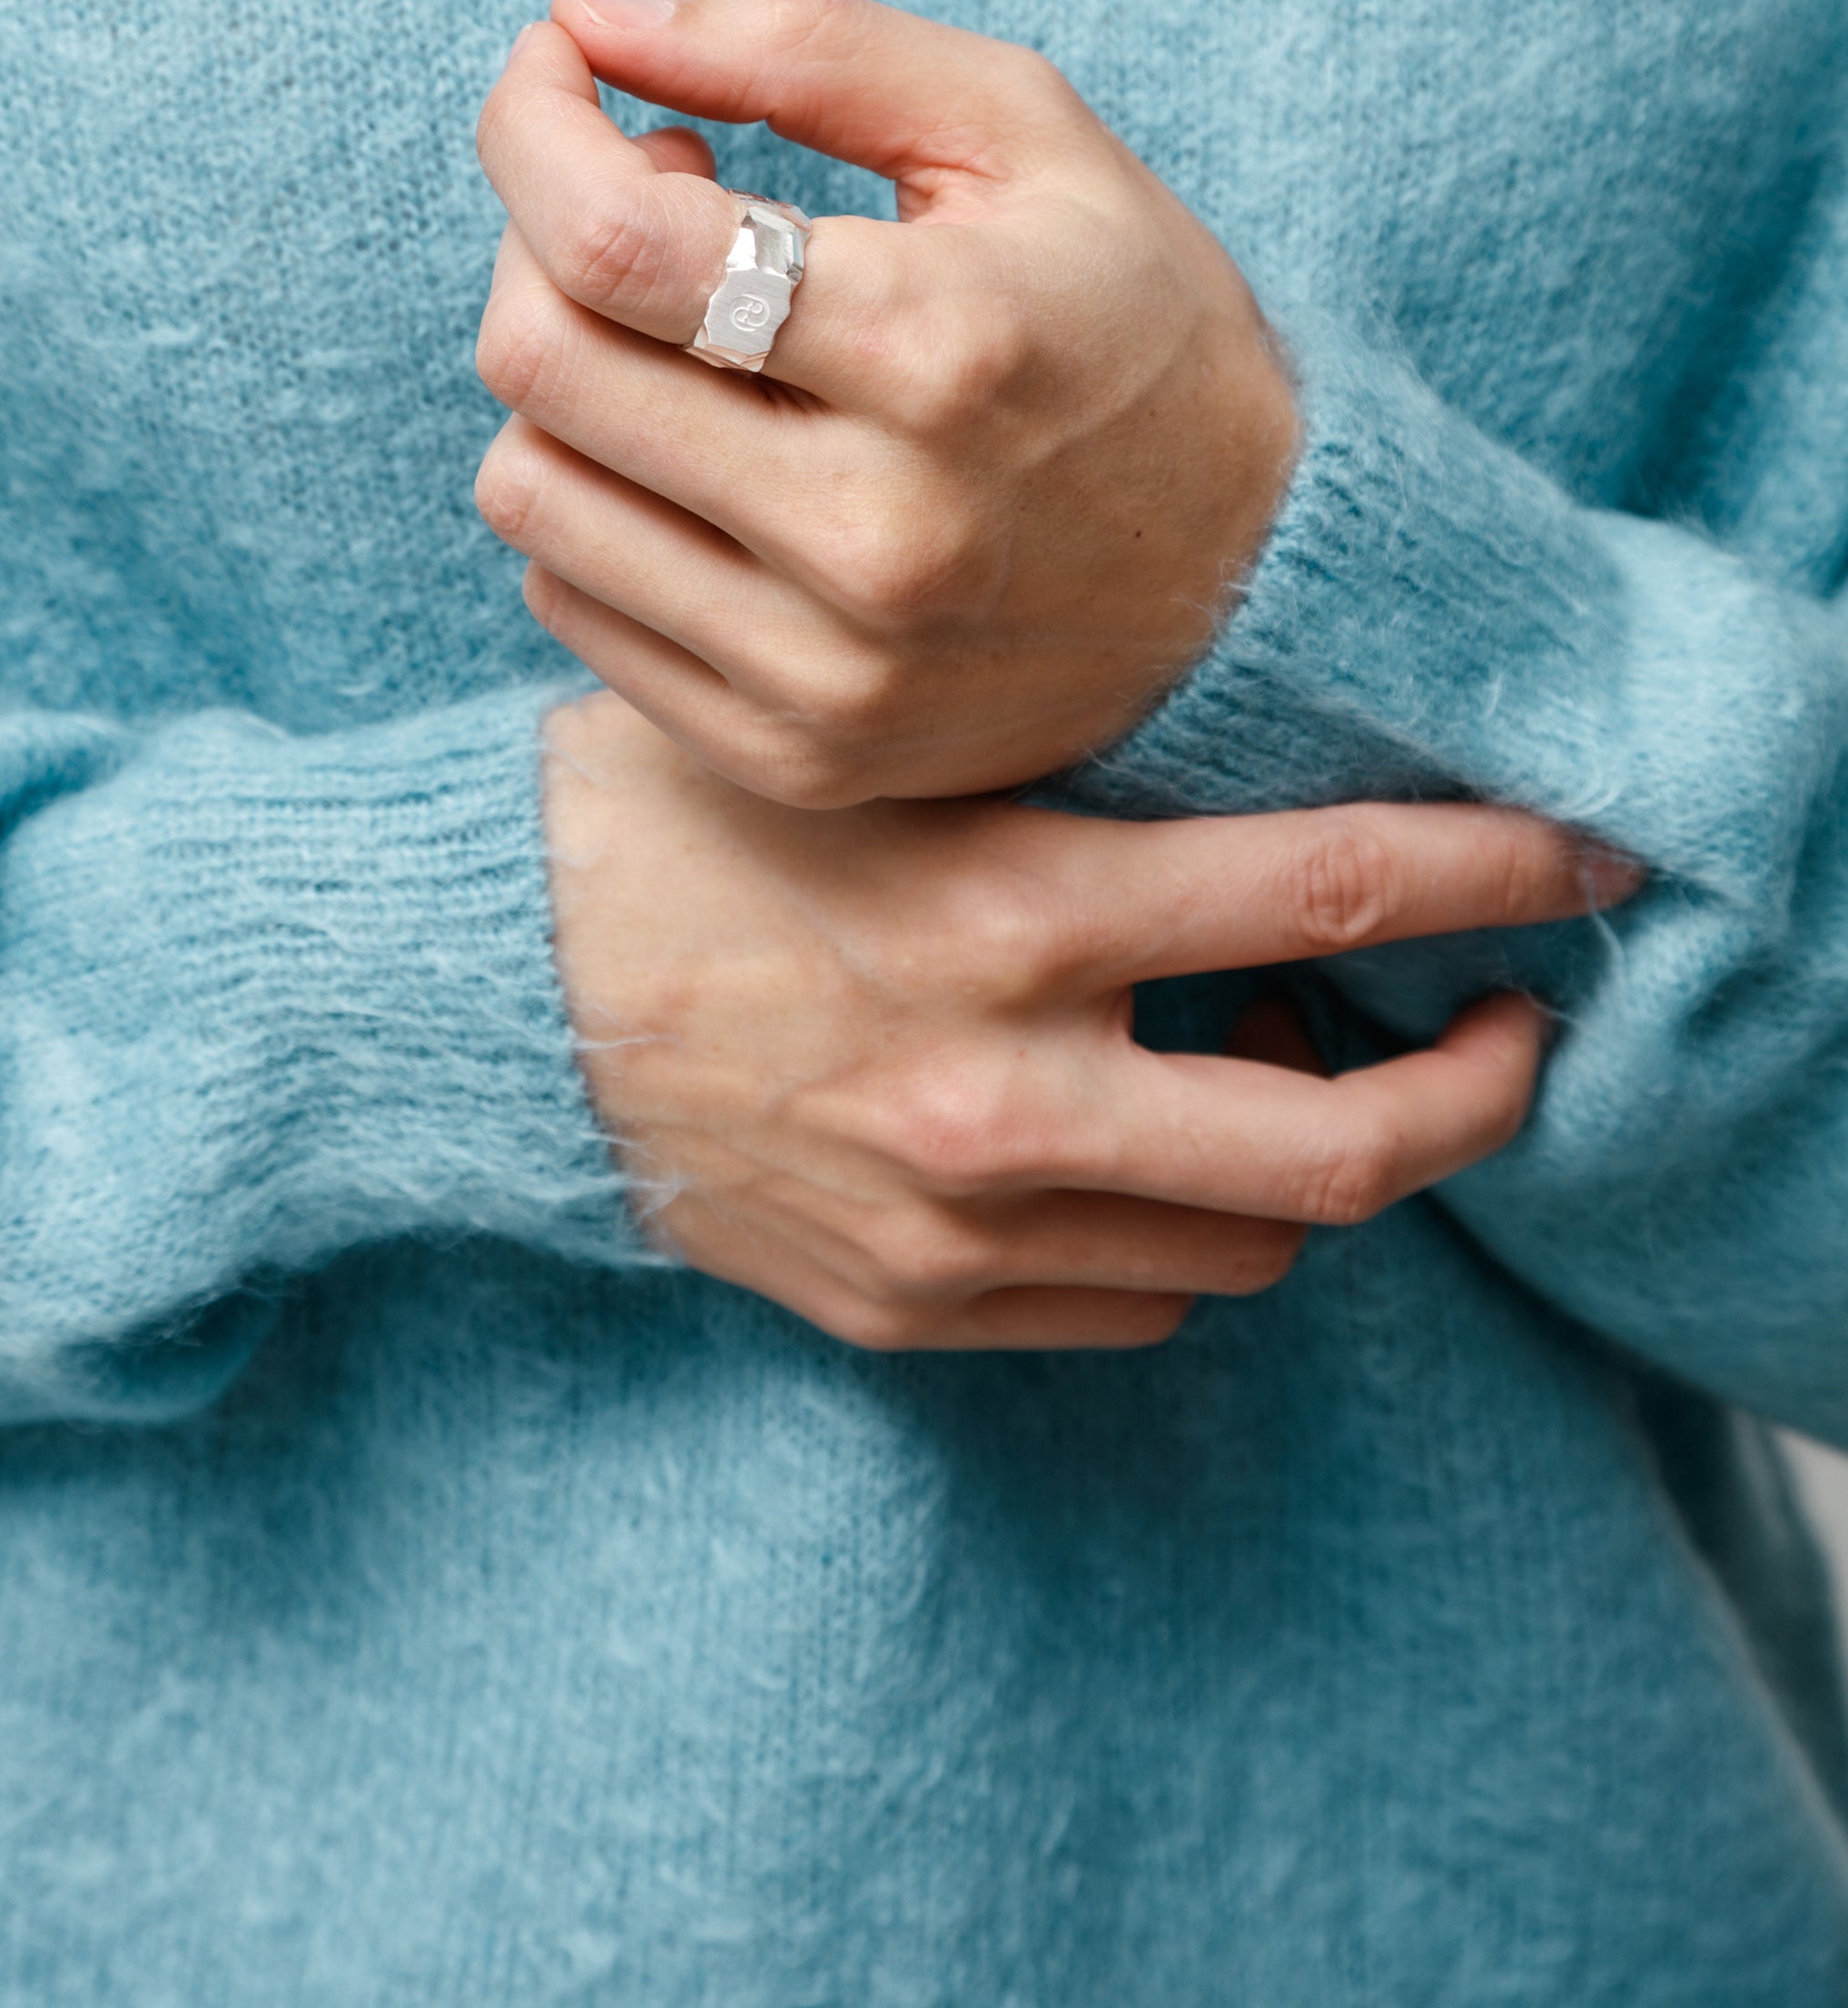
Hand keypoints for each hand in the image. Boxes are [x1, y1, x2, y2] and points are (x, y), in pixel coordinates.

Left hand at [475, 0, 1297, 806]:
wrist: (1254, 589)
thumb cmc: (1132, 326)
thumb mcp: (1023, 133)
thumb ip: (804, 46)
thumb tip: (583, 18)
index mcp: (938, 352)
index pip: (613, 243)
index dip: (532, 127)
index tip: (558, 69)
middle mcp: (872, 535)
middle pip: (538, 360)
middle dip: (541, 236)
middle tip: (656, 198)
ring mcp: (824, 670)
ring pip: (525, 488)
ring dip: (563, 375)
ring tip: (685, 334)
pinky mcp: (788, 753)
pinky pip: (567, 600)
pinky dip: (600, 499)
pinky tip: (703, 455)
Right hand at [549, 694, 1635, 1351]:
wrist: (475, 991)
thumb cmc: (672, 824)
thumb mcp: (878, 753)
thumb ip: (1070, 784)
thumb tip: (1276, 823)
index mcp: (1006, 907)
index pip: (1336, 889)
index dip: (1504, 875)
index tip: (1589, 861)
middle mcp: (1002, 1087)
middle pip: (1350, 1146)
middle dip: (1479, 1090)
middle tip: (1512, 1032)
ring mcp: (955, 1225)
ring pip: (1252, 1243)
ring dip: (1301, 1159)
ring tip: (1249, 1057)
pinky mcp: (904, 1310)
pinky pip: (1130, 1304)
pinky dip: (1175, 1232)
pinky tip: (1123, 1142)